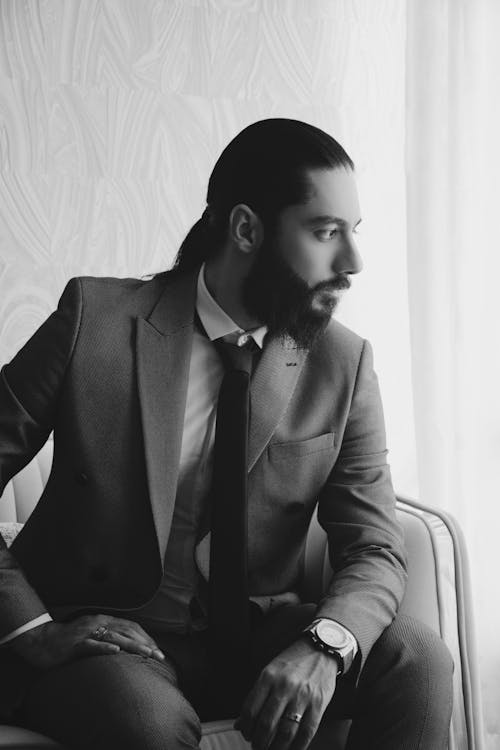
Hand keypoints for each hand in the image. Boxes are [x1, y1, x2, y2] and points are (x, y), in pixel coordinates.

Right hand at [10, 614, 165, 669]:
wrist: (42, 641)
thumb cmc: (69, 641)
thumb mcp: (92, 634)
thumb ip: (108, 636)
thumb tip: (126, 645)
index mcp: (103, 620)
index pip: (130, 626)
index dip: (146, 636)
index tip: (158, 648)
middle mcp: (97, 623)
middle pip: (127, 630)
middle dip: (146, 643)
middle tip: (160, 655)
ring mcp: (87, 633)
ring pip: (114, 637)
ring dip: (133, 645)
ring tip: (148, 653)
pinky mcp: (75, 644)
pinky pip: (92, 645)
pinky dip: (105, 647)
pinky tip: (116, 650)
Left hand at [235, 638, 337, 749]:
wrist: (321, 649)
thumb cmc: (294, 661)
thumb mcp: (270, 671)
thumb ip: (256, 696)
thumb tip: (241, 722)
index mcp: (269, 677)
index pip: (251, 710)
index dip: (246, 728)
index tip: (246, 734)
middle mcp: (284, 687)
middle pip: (267, 724)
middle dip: (259, 742)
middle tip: (257, 747)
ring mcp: (302, 696)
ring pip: (286, 732)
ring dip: (276, 748)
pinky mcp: (318, 704)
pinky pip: (306, 732)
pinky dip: (298, 746)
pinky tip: (292, 749)